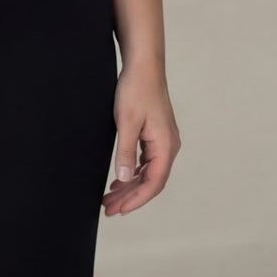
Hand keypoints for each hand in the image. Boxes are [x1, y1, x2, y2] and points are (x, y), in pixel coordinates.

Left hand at [103, 62, 179, 215]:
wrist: (144, 66)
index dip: (137, 199)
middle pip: (150, 181)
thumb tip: (123, 178)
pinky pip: (145, 162)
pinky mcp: (155, 135)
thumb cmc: (137, 90)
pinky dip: (132, 173)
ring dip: (129, 186)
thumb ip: (125, 152)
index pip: (154, 182)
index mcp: (165, 146)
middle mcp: (168, 146)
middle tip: (108, 209)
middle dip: (129, 197)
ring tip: (109, 198)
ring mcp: (163, 141)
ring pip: (147, 172)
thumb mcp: (126, 123)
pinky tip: (119, 180)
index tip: (120, 210)